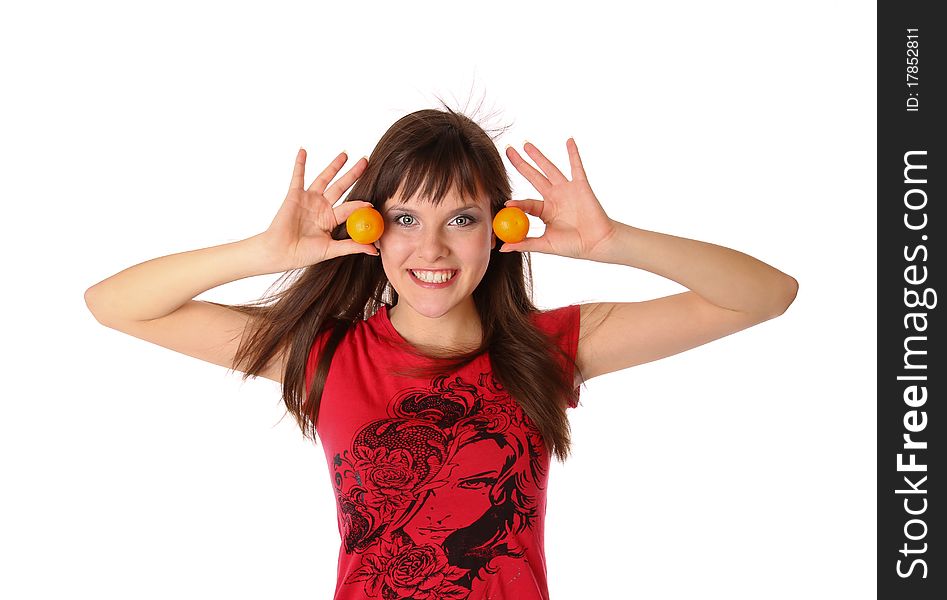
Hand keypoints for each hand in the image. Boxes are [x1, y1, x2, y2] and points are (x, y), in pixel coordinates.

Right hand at [259, 148, 376, 269]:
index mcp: (331, 219)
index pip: (350, 208)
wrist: (280, 252)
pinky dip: (300, 163)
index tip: (371, 203)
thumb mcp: (331, 250)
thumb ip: (352, 247)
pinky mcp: (295, 195)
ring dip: (334, 166)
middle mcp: (322, 206)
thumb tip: (374, 251)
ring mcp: (309, 199)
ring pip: (324, 178)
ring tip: (345, 154)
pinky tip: (303, 151)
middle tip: (365, 161)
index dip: (360, 205)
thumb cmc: (303, 253)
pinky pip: (298, 176)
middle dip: (353, 174)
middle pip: (341, 187)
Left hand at [501, 138, 616, 259]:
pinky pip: (576, 167)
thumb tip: (503, 248)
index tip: (506, 203)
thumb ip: (525, 243)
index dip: (517, 203)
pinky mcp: (581, 186)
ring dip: (538, 156)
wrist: (597, 244)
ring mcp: (567, 190)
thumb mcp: (546, 245)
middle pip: (533, 176)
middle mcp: (554, 197)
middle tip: (508, 150)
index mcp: (545, 211)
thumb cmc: (573, 246)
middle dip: (521, 164)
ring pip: (549, 169)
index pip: (526, 203)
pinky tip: (568, 141)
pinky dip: (573, 153)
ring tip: (526, 144)